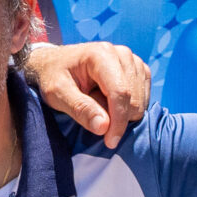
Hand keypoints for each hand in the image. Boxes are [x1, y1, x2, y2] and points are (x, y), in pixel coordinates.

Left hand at [20, 42, 149, 146]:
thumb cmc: (53, 77)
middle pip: (133, 99)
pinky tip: (108, 103)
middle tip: (90, 113)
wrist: (56, 63)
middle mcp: (122, 54)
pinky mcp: (138, 69)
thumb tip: (104, 127)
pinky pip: (143, 97)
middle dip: (116, 117)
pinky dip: (128, 108)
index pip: (120, 92)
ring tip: (96, 102)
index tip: (110, 142)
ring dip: (120, 112)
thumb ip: (79, 109)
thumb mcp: (56, 94)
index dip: (118, 121)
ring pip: (140, 101)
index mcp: (101, 55)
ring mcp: (133, 60)